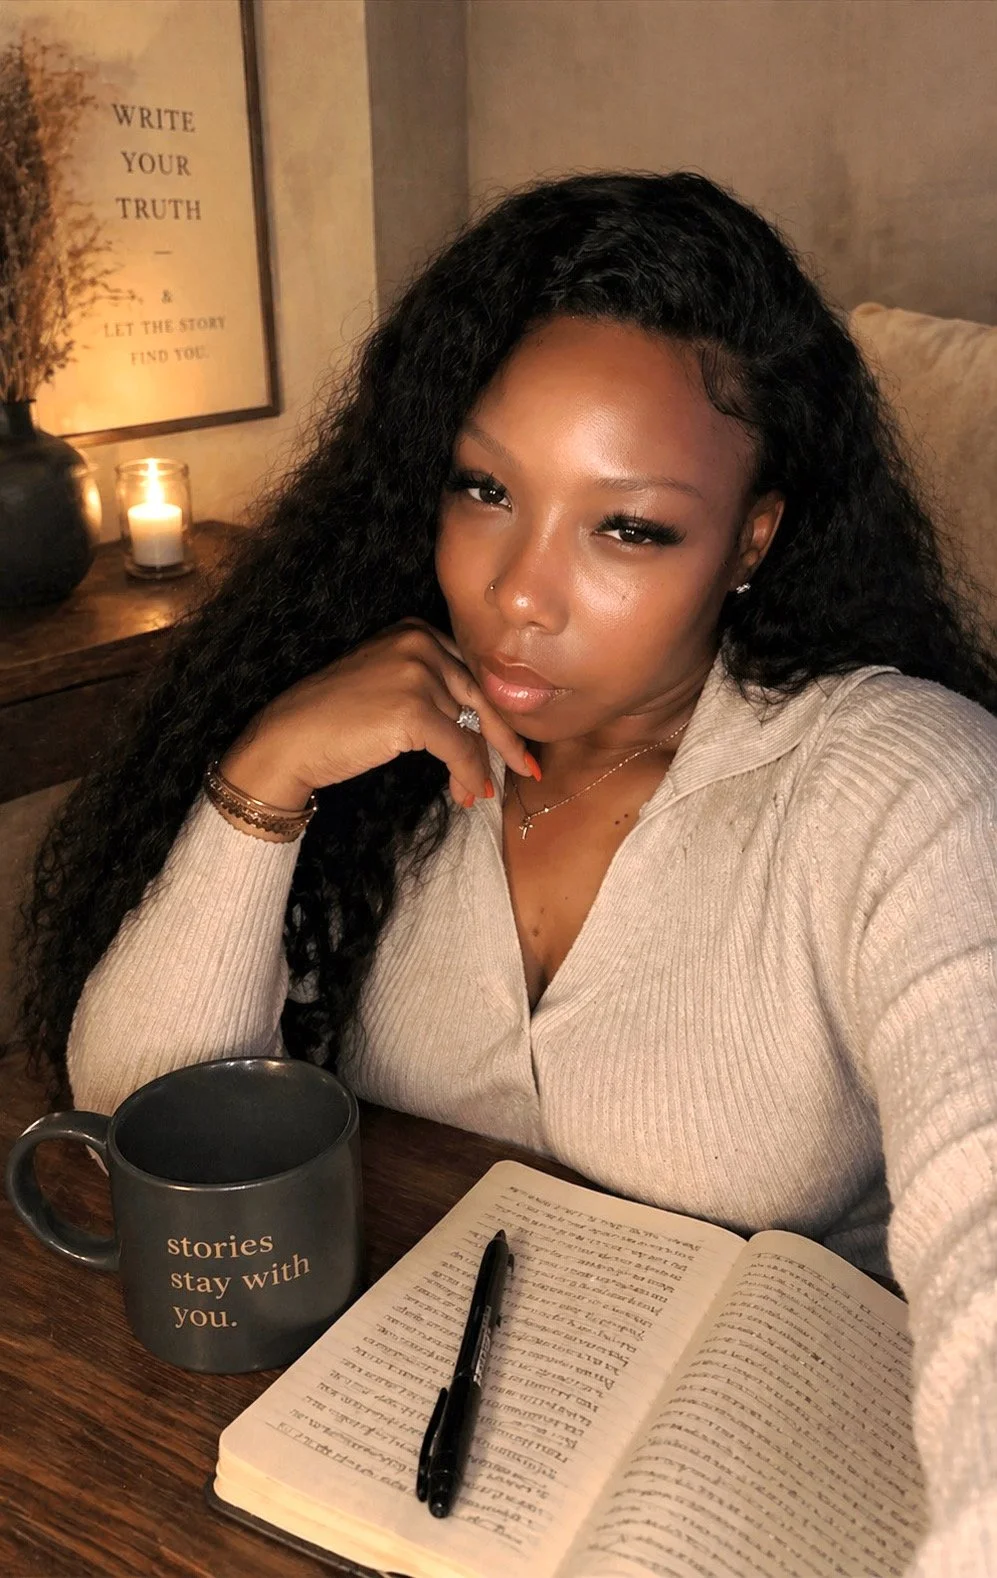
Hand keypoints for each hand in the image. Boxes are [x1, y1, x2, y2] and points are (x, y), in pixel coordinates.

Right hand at [219, 618, 536, 809]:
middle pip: (481, 695)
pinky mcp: (413, 710)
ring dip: (476, 767)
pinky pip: (459, 749)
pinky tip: (468, 794)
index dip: (496, 709)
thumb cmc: (333, 719)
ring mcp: (417, 674)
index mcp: (414, 630)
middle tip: (527, 768)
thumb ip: (431, 689)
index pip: (470, 671)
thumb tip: (480, 730)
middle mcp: (419, 642)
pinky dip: (469, 774)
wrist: (288, 738)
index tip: (514, 739)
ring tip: (475, 794)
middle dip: (505, 737)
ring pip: (470, 728)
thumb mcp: (387, 685)